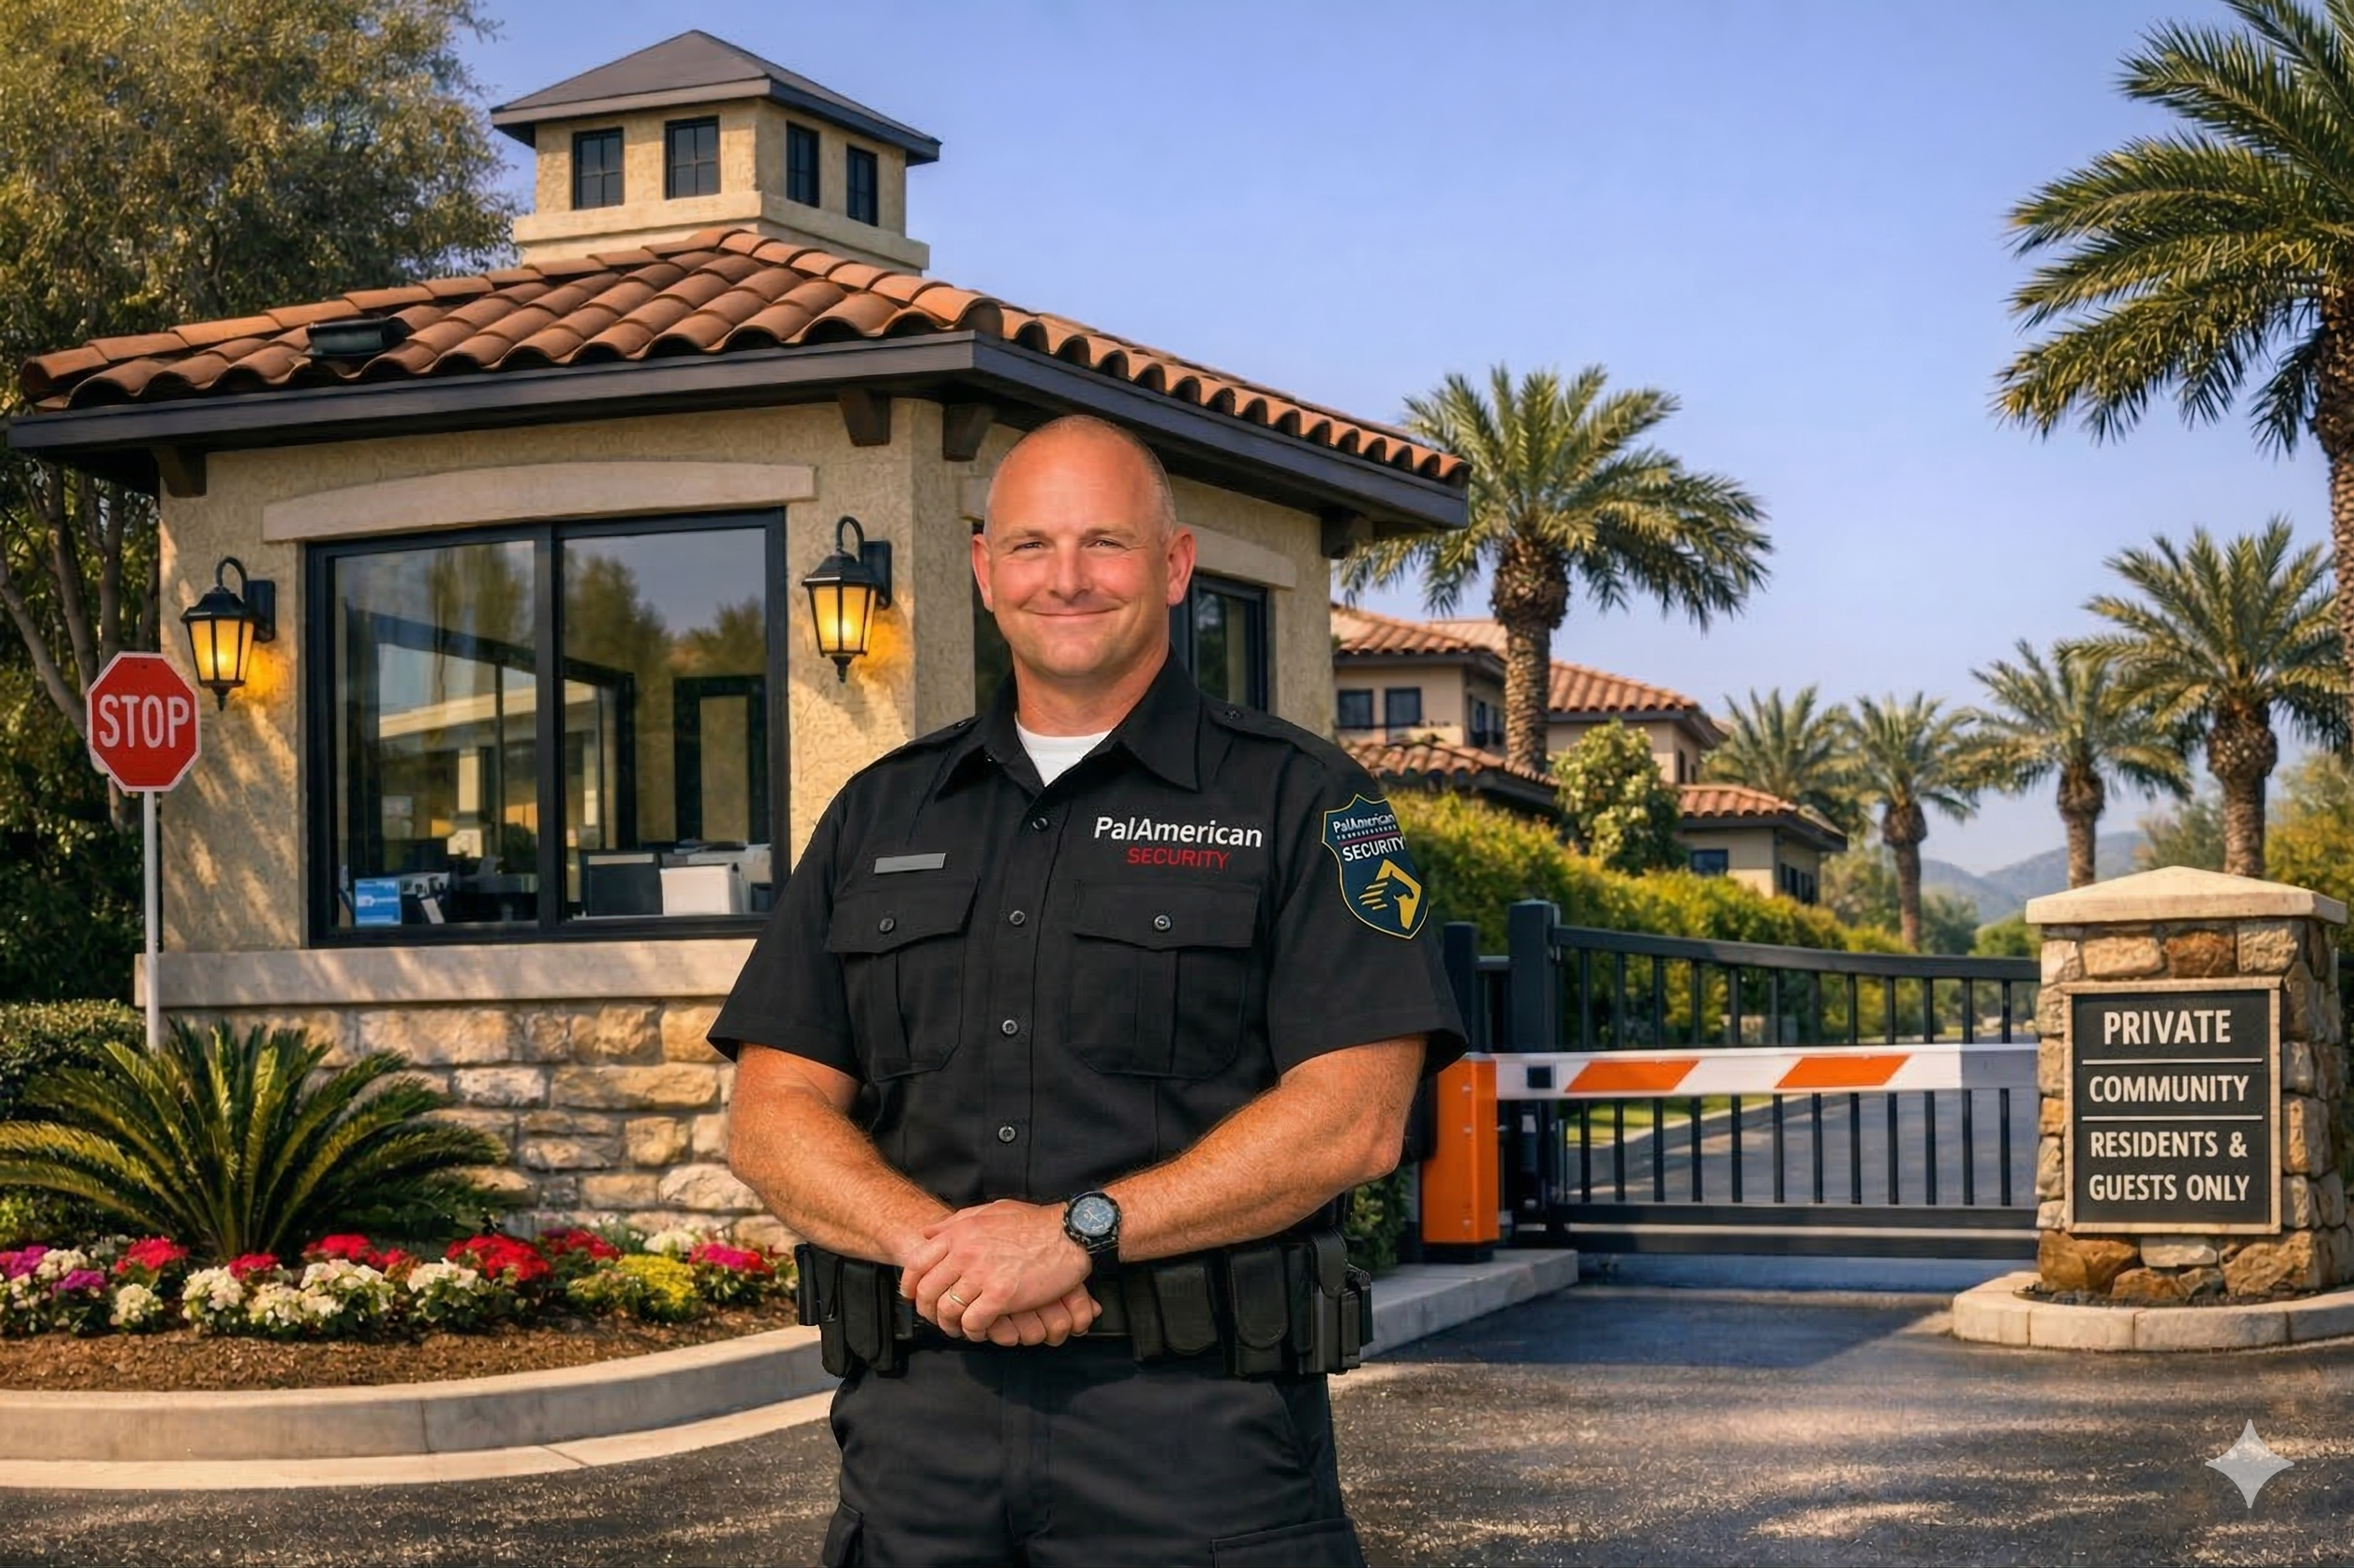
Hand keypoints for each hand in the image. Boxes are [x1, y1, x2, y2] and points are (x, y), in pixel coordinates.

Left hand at [901, 1199, 1096, 1341]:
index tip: (913, 1296)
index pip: (917, 1263)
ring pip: (947, 1310)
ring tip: (960, 1327)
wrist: (1069, 1232)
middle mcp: (965, 1252)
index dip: (910, 1285)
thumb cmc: (1035, 1223)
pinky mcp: (1001, 1295)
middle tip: (938, 1317)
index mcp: (960, 1232)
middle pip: (927, 1291)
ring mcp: (982, 1274)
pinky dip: (973, 1331)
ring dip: (950, 1324)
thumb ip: (956, 1222)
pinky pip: (972, 1322)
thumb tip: (929, 1232)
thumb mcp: (990, 1211)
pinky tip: (981, 1329)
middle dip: (928, 1310)